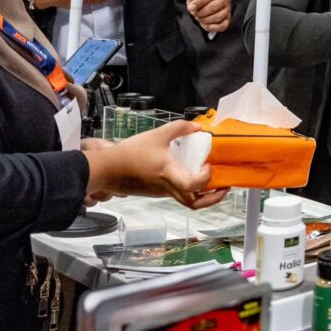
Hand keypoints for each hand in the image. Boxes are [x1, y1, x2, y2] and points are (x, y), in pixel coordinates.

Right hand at [84, 120, 228, 209]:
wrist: (107, 169)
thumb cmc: (129, 154)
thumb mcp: (157, 135)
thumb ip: (179, 128)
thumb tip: (197, 126)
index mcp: (168, 174)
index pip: (193, 185)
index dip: (206, 178)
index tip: (208, 166)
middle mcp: (168, 188)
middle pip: (195, 204)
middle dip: (214, 199)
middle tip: (224, 187)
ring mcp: (163, 193)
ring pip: (187, 201)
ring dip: (203, 195)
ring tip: (212, 180)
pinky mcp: (158, 192)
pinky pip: (178, 194)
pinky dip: (190, 189)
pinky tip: (191, 174)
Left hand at [187, 0, 231, 32]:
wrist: (208, 4)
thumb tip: (192, 5)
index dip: (199, 2)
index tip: (191, 7)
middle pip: (214, 6)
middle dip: (201, 12)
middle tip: (195, 14)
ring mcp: (228, 10)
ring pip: (218, 17)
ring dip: (205, 20)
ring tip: (199, 18)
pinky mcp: (227, 20)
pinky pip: (222, 26)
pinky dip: (212, 27)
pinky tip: (205, 25)